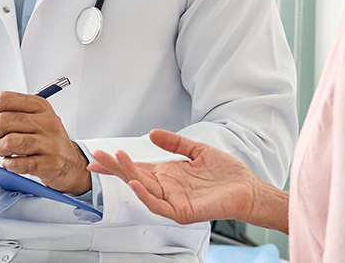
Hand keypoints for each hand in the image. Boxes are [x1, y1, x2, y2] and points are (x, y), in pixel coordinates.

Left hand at [0, 91, 90, 194]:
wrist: (71, 163)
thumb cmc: (47, 140)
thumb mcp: (31, 119)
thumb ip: (7, 113)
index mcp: (39, 106)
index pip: (5, 99)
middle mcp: (46, 121)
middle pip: (4, 120)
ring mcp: (50, 142)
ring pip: (9, 141)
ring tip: (1, 151)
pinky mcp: (50, 162)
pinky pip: (18, 163)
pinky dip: (8, 164)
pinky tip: (11, 162)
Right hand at [88, 129, 285, 229]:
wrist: (247, 188)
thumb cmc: (226, 174)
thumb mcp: (196, 150)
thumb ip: (174, 142)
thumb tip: (152, 133)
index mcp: (167, 175)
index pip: (136, 168)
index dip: (117, 162)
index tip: (98, 155)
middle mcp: (166, 188)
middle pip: (134, 177)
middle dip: (114, 167)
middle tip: (96, 156)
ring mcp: (172, 201)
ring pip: (143, 189)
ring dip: (128, 175)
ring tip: (117, 160)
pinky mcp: (182, 211)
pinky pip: (159, 205)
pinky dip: (145, 195)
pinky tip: (136, 183)